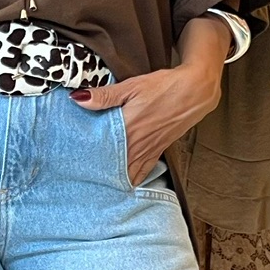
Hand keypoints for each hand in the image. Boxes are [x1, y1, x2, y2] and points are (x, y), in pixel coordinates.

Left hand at [72, 15, 230, 184]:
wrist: (195, 91)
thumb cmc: (164, 86)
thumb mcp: (132, 86)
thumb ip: (105, 96)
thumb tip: (78, 99)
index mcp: (129, 128)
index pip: (102, 149)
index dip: (87, 158)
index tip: (74, 161)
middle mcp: (138, 144)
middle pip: (113, 166)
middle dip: (98, 172)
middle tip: (82, 176)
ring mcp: (150, 149)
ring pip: (128, 173)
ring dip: (115, 178)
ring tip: (99, 183)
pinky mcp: (159, 150)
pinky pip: (144, 171)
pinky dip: (133, 178)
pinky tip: (125, 182)